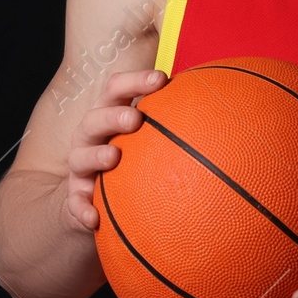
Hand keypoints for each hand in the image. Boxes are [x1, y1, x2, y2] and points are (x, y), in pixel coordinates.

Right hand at [62, 68, 167, 233]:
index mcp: (109, 114)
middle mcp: (91, 136)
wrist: (95, 199)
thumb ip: (172, 124)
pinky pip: (75, 203)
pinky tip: (95, 218)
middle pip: (95, 118)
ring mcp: (80, 166)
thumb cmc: (131, 158)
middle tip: (136, 118)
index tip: (161, 79)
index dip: (136, 81)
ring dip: (96, 155)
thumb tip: (223, 108)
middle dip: (114, 116)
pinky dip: (82, 209)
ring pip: (79, 156)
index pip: (117, 88)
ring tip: (113, 157)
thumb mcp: (145, 137)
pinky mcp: (75, 196)